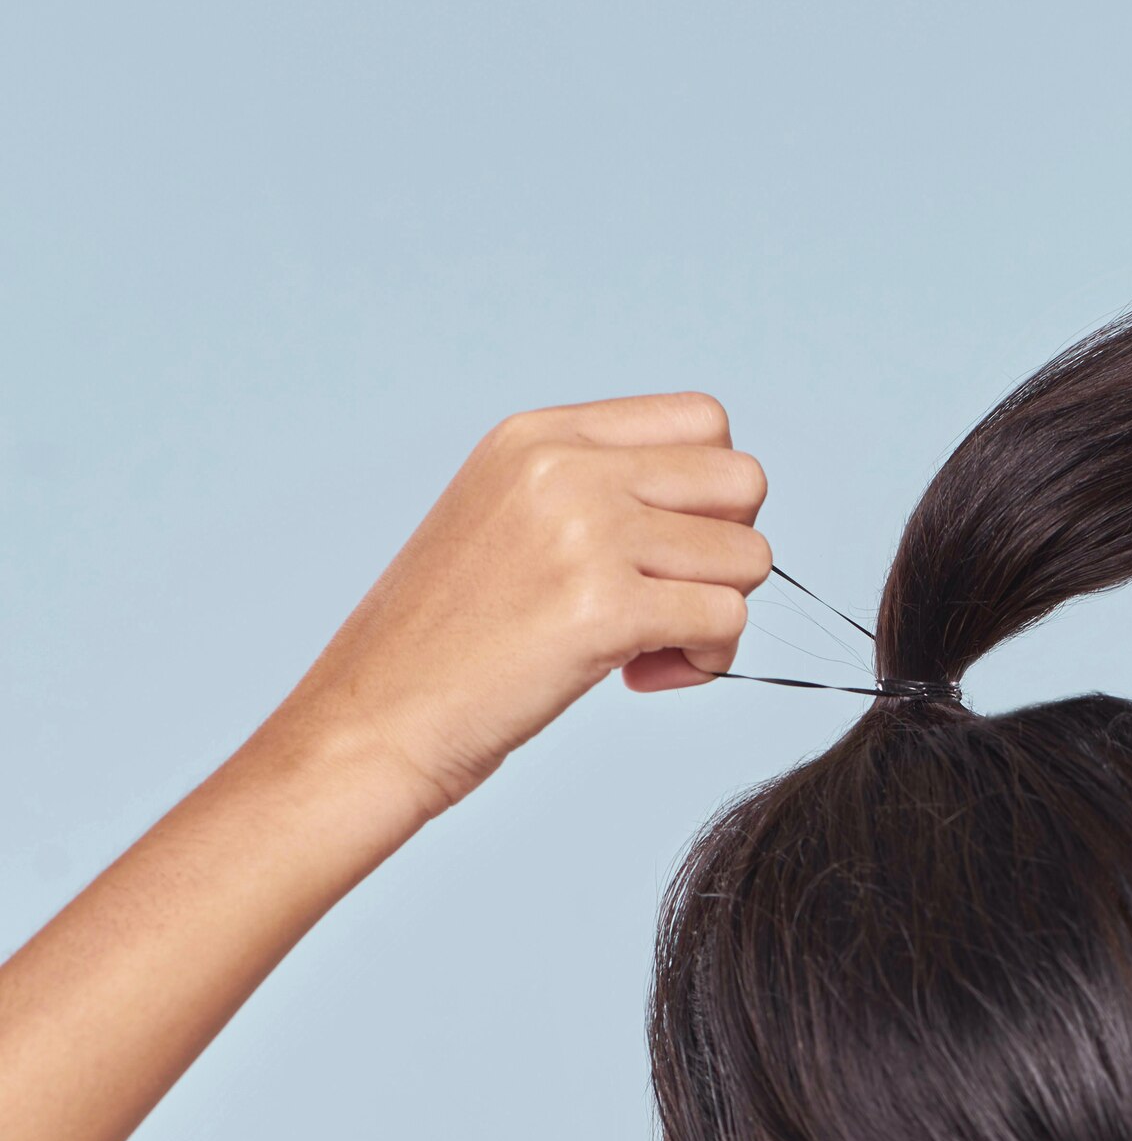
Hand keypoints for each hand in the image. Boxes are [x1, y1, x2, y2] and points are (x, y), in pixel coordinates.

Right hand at [278, 391, 770, 812]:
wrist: (374, 720)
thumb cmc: (441, 645)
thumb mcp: (503, 522)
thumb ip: (587, 493)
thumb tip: (705, 513)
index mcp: (540, 434)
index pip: (702, 419)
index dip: (711, 495)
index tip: (665, 551)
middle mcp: (565, 465)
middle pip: (742, 481)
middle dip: (728, 551)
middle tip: (669, 601)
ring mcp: (586, 531)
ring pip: (749, 556)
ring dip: (718, 615)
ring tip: (648, 650)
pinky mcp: (603, 608)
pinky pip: (726, 621)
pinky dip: (705, 662)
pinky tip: (639, 678)